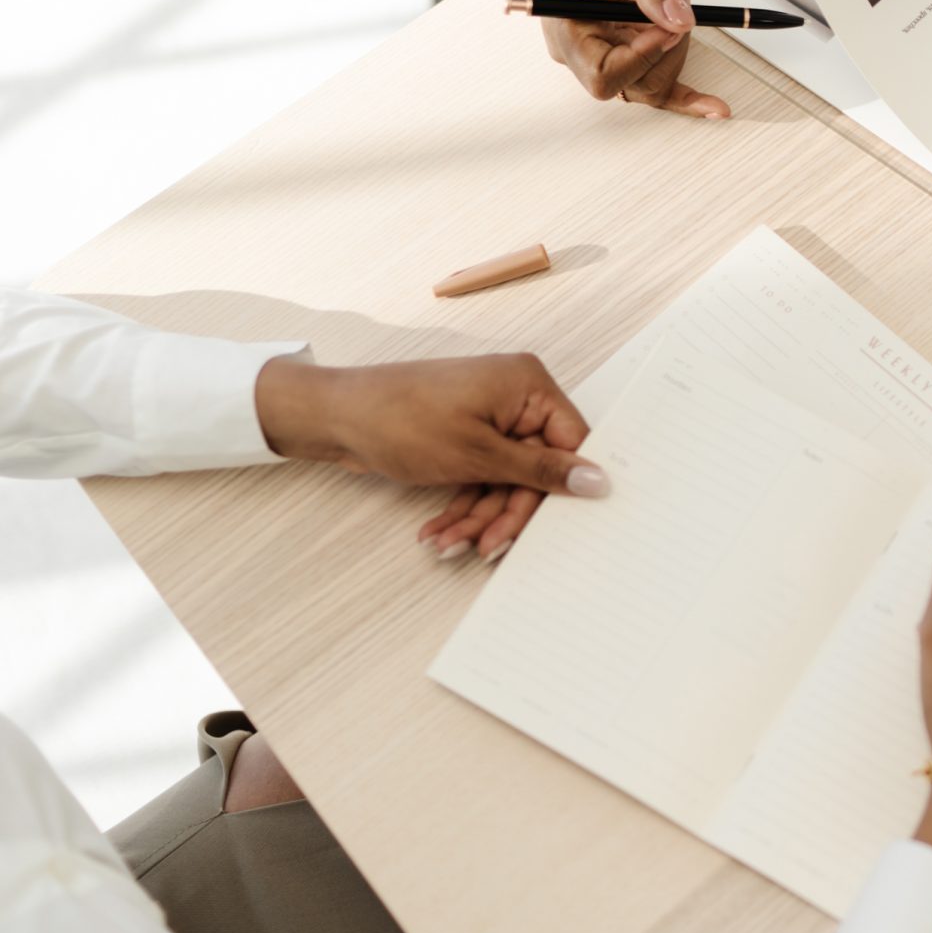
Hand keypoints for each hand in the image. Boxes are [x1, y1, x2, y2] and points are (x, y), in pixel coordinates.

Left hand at [254, 353, 604, 561]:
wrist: (334, 417)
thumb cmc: (401, 420)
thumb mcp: (478, 454)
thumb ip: (542, 471)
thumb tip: (598, 481)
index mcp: (528, 386)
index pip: (570, 443)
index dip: (562, 487)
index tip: (551, 528)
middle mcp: (515, 397)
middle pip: (534, 469)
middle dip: (503, 512)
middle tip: (482, 546)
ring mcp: (489, 416)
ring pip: (504, 480)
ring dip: (477, 516)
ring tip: (445, 543)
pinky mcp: (466, 435)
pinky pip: (481, 477)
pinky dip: (462, 506)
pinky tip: (438, 531)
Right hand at [533, 0, 729, 118]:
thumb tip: (680, 19)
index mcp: (567, 29)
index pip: (604, 75)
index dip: (644, 57)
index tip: (667, 25)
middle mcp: (579, 50)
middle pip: (634, 84)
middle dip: (668, 50)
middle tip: (678, 7)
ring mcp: (601, 52)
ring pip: (650, 82)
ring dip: (675, 48)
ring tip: (673, 3)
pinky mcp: (621, 48)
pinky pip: (653, 80)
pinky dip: (684, 93)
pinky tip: (712, 106)